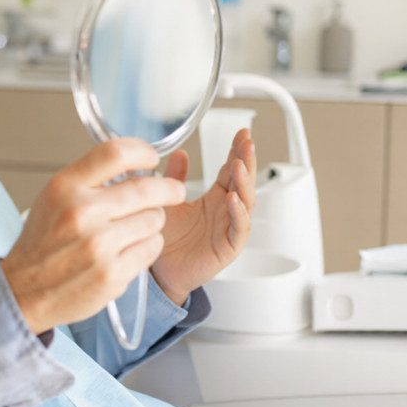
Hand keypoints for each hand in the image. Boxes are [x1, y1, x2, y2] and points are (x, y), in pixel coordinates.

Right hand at [2, 138, 187, 334]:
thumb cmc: (44, 241)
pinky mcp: (112, 273)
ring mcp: (98, 245)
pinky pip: (152, 248)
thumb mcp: (55, 196)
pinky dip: (148, 246)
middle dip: (168, 189)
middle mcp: (81, 213)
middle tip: (174, 191)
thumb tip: (137, 163)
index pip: (116, 153)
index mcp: (66, 187)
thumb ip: (92, 177)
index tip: (152, 158)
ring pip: (155, 219)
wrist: (25, 289)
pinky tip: (130, 248)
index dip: (143, 152)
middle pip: (147, 188)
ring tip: (135, 227)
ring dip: (152, 221)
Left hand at [151, 129, 256, 304]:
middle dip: (246, 160)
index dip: (238, 151)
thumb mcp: (168, 202)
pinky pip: (239, 228)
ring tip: (238, 165)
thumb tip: (180, 153)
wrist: (160, 272)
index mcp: (215, 198)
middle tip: (247, 142)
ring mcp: (230, 228)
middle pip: (243, 181)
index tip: (243, 133)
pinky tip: (234, 199)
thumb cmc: (166, 240)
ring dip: (244, 182)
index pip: (231, 170)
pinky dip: (239, 213)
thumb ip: (174, 178)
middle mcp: (226, 211)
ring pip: (246, 202)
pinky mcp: (229, 247)